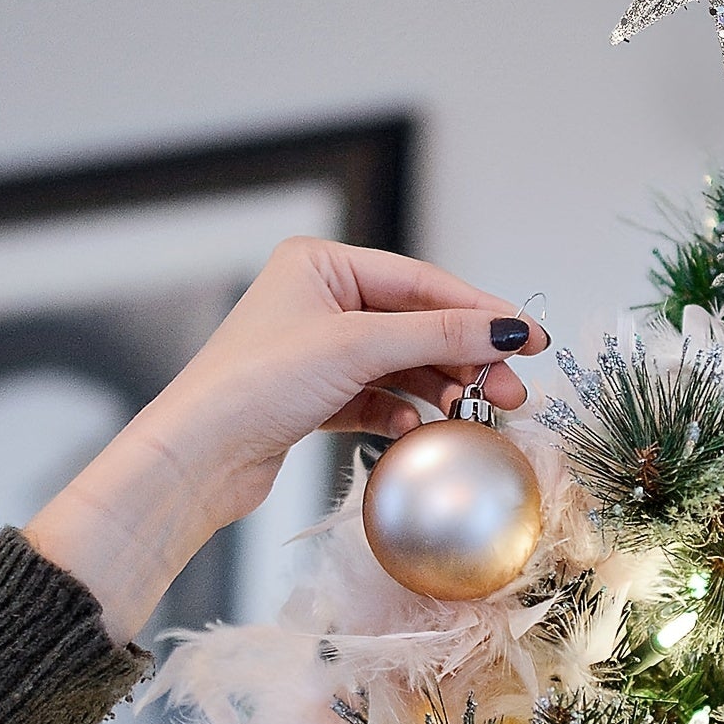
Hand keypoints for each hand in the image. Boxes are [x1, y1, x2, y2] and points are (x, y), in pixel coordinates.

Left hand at [24, 238, 549, 640]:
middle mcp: (319, 299)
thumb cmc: (255, 384)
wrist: (193, 460)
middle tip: (510, 391)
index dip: (480, 310)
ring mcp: (317, 350)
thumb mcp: (357, 347)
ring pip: (402, 363)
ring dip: (440, 388)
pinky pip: (378, 396)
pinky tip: (416, 427)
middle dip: (465, 357)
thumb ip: (439, 336)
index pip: (421, 281)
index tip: (530, 337)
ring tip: (476, 412)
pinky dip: (402, 411)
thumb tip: (509, 328)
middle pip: (416, 324)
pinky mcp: (314, 397)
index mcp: (321, 263)